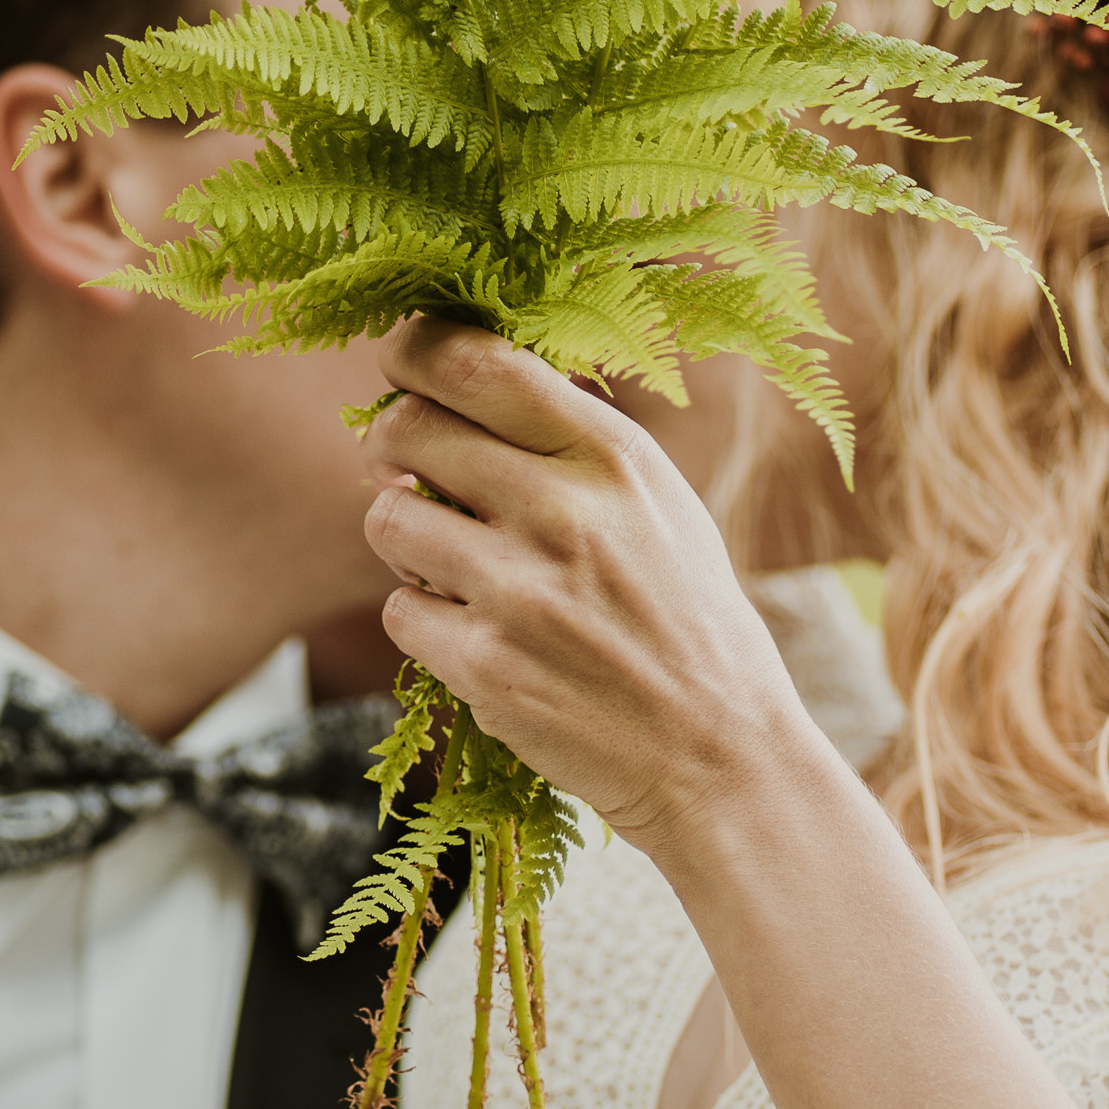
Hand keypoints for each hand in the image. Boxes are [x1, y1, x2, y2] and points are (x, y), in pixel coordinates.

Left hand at [359, 322, 826, 853]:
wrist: (721, 758)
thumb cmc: (687, 627)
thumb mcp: (662, 508)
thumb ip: (574, 448)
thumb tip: (462, 392)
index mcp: (615, 458)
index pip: (478, 361)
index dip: (415, 350)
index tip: (401, 366)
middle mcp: (566, 511)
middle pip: (410, 429)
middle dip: (391, 444)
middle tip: (407, 470)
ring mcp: (520, 591)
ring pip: (387, 519)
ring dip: (403, 540)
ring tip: (453, 566)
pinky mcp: (487, 666)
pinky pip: (400, 611)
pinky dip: (425, 623)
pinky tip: (479, 639)